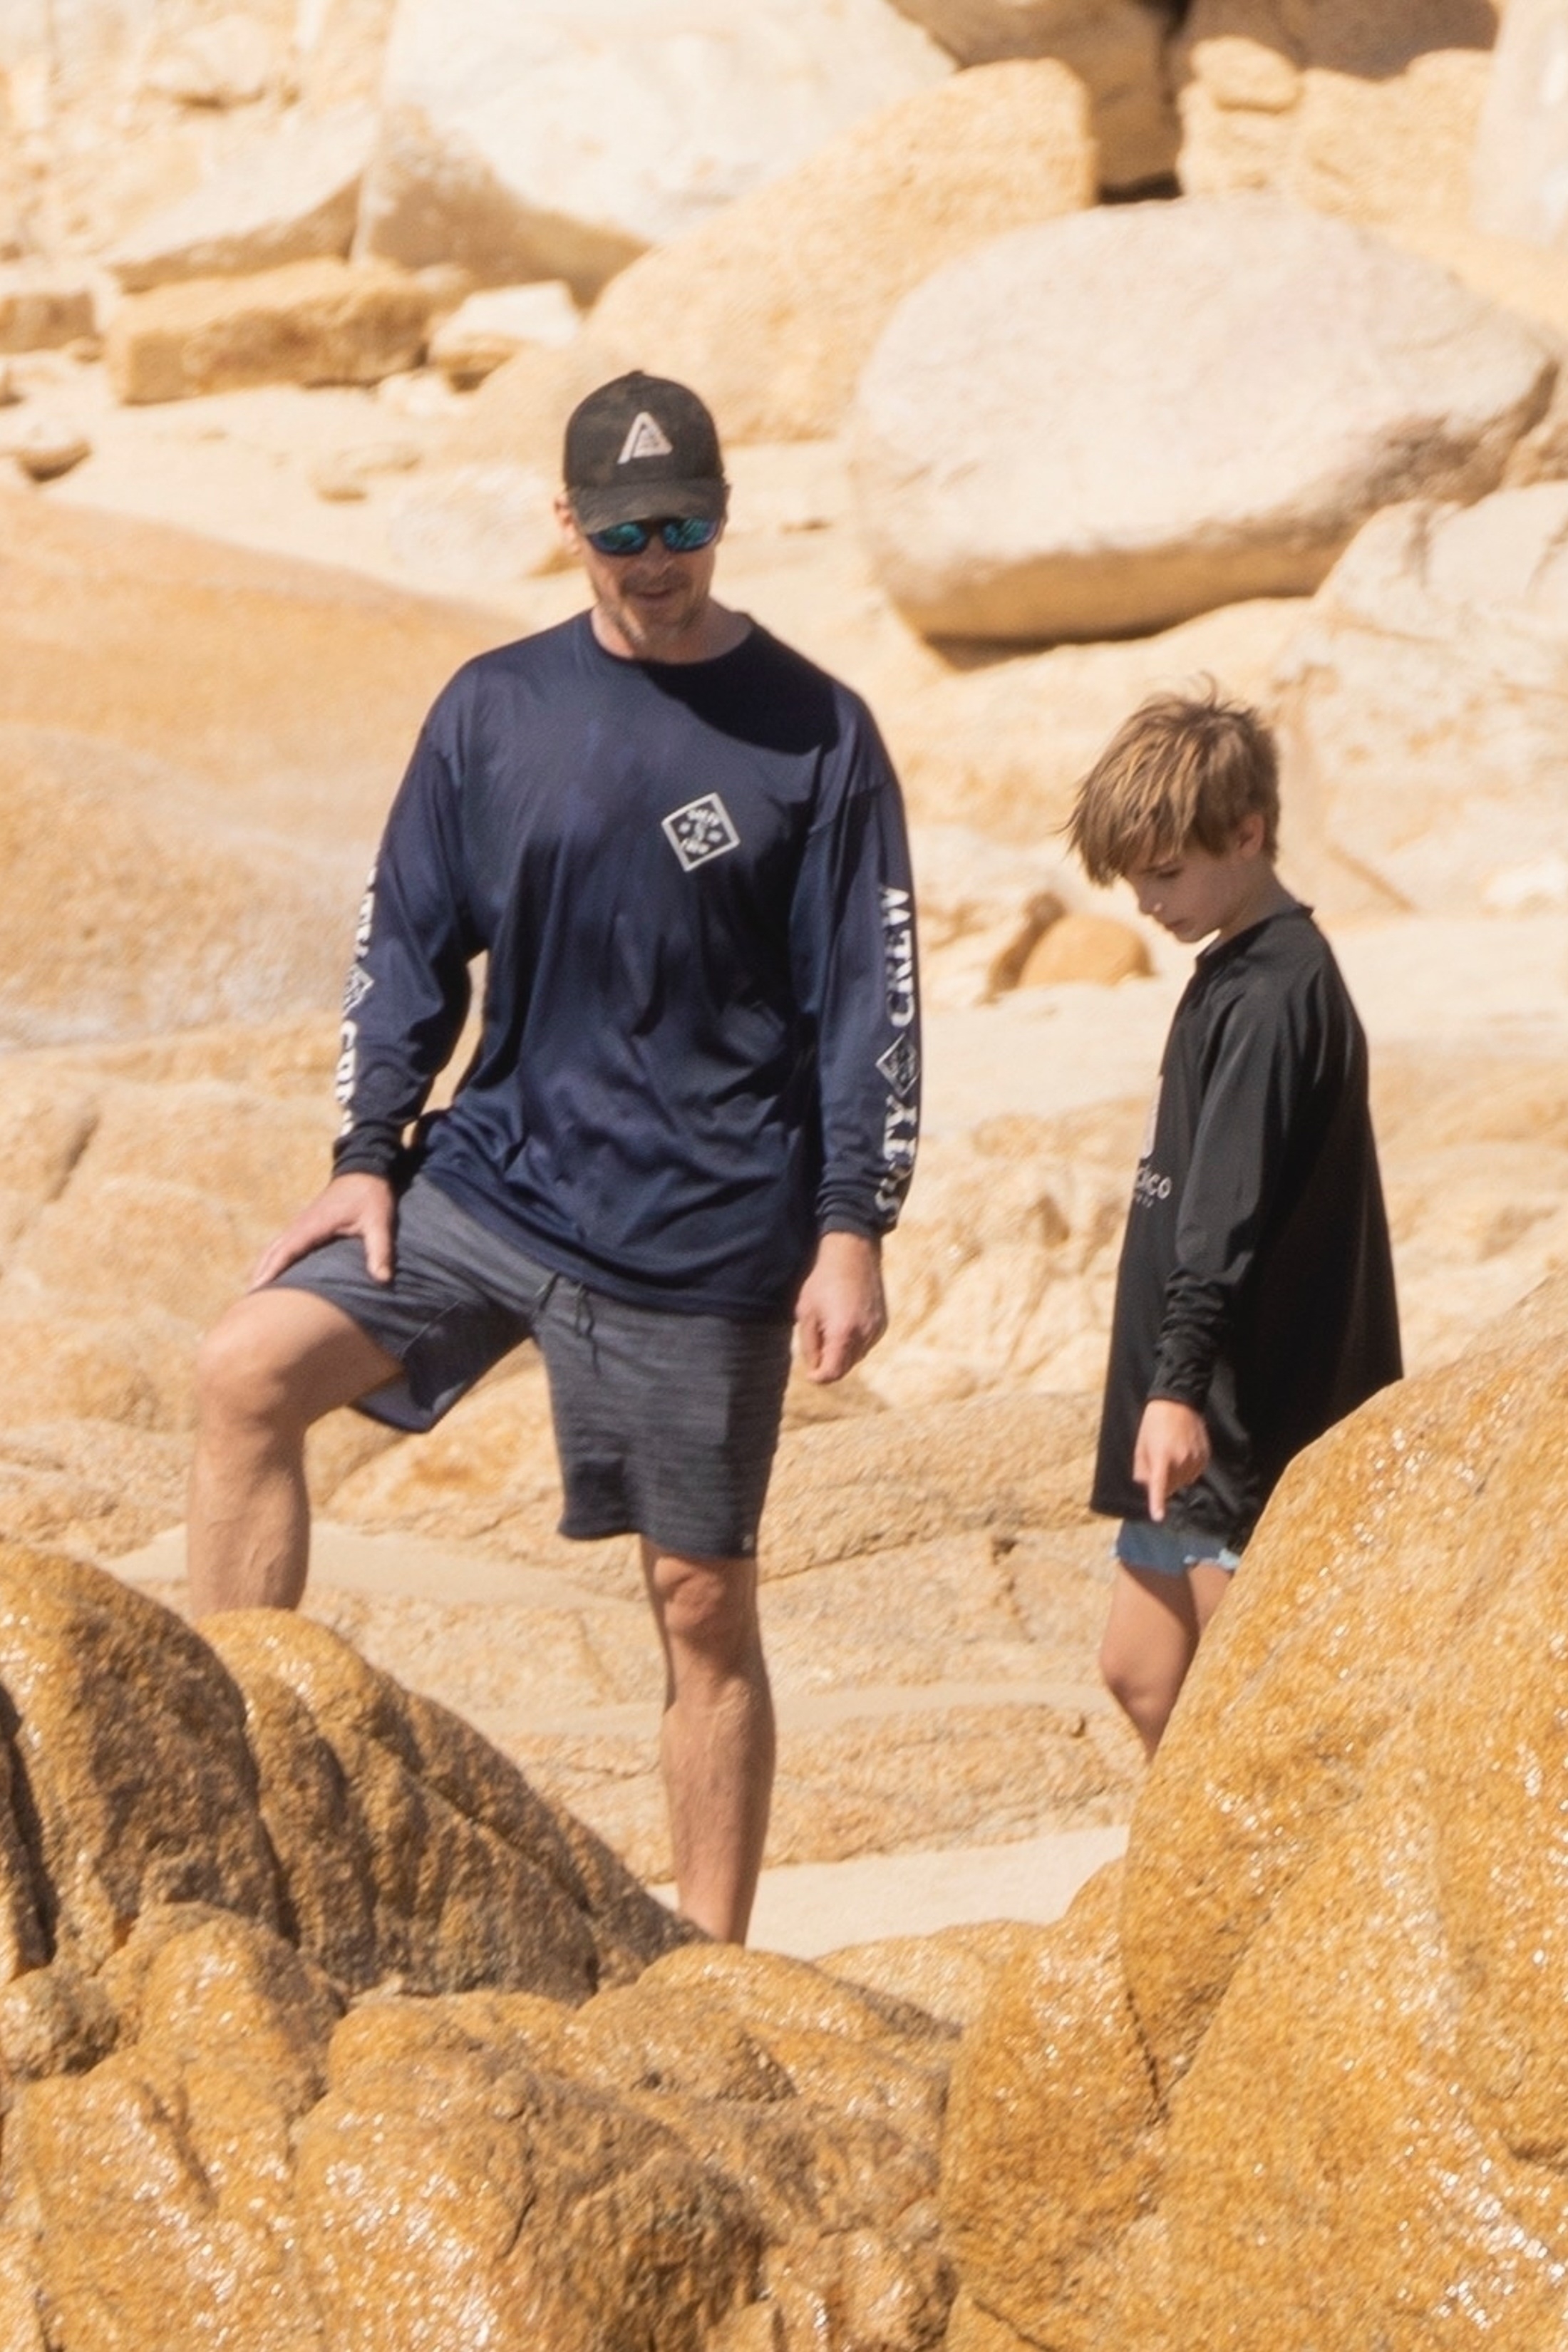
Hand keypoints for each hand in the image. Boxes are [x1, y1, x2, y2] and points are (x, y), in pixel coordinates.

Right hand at [248, 1172, 396, 1289]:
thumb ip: (380, 1250)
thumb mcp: (378, 1222)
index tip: (257, 1290)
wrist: (364, 1170)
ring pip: (274, 1249)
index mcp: (313, 1225)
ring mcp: (300, 1224)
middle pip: (272, 1252)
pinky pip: (283, 1245)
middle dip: (260, 1275)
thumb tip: (383, 1279)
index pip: (286, 1250)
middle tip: (249, 1303)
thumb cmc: (371, 1195)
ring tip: (256, 1295)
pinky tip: (273, 1275)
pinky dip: (273, 1260)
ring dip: (263, 1268)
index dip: (271, 1271)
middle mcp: (301, 1224)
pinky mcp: (305, 1225)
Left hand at [794, 1231, 886, 1384]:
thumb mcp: (806, 1313)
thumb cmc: (823, 1281)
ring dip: (841, 1353)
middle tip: (816, 1342)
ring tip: (830, 1326)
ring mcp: (876, 1329)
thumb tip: (814, 1370)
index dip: (818, 1377)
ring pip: (856, 1357)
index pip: (832, 1374)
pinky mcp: (882, 1323)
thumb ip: (809, 1346)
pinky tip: (845, 1321)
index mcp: (843, 1333)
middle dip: (829, 1364)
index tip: (809, 1371)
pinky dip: (854, 1342)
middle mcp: (864, 1335)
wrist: (852, 1252)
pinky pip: (866, 1344)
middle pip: (845, 1369)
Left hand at [1133, 1398, 1210, 1522]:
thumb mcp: (1140, 1445)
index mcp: (1162, 1457)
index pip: (1159, 1485)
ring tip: (1171, 1454)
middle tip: (1158, 1463)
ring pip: (1183, 1481)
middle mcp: (1181, 1460)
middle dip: (1162, 1482)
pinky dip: (1187, 1470)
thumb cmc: (1154, 1424)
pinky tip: (1183, 1454)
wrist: (1178, 1402)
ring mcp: (1195, 1459)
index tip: (1158, 1517)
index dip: (1157, 1502)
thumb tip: (1147, 1486)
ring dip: (1176, 1476)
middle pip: (1170, 1486)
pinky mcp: (1205, 1456)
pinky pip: (1194, 1473)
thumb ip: (1142, 1469)